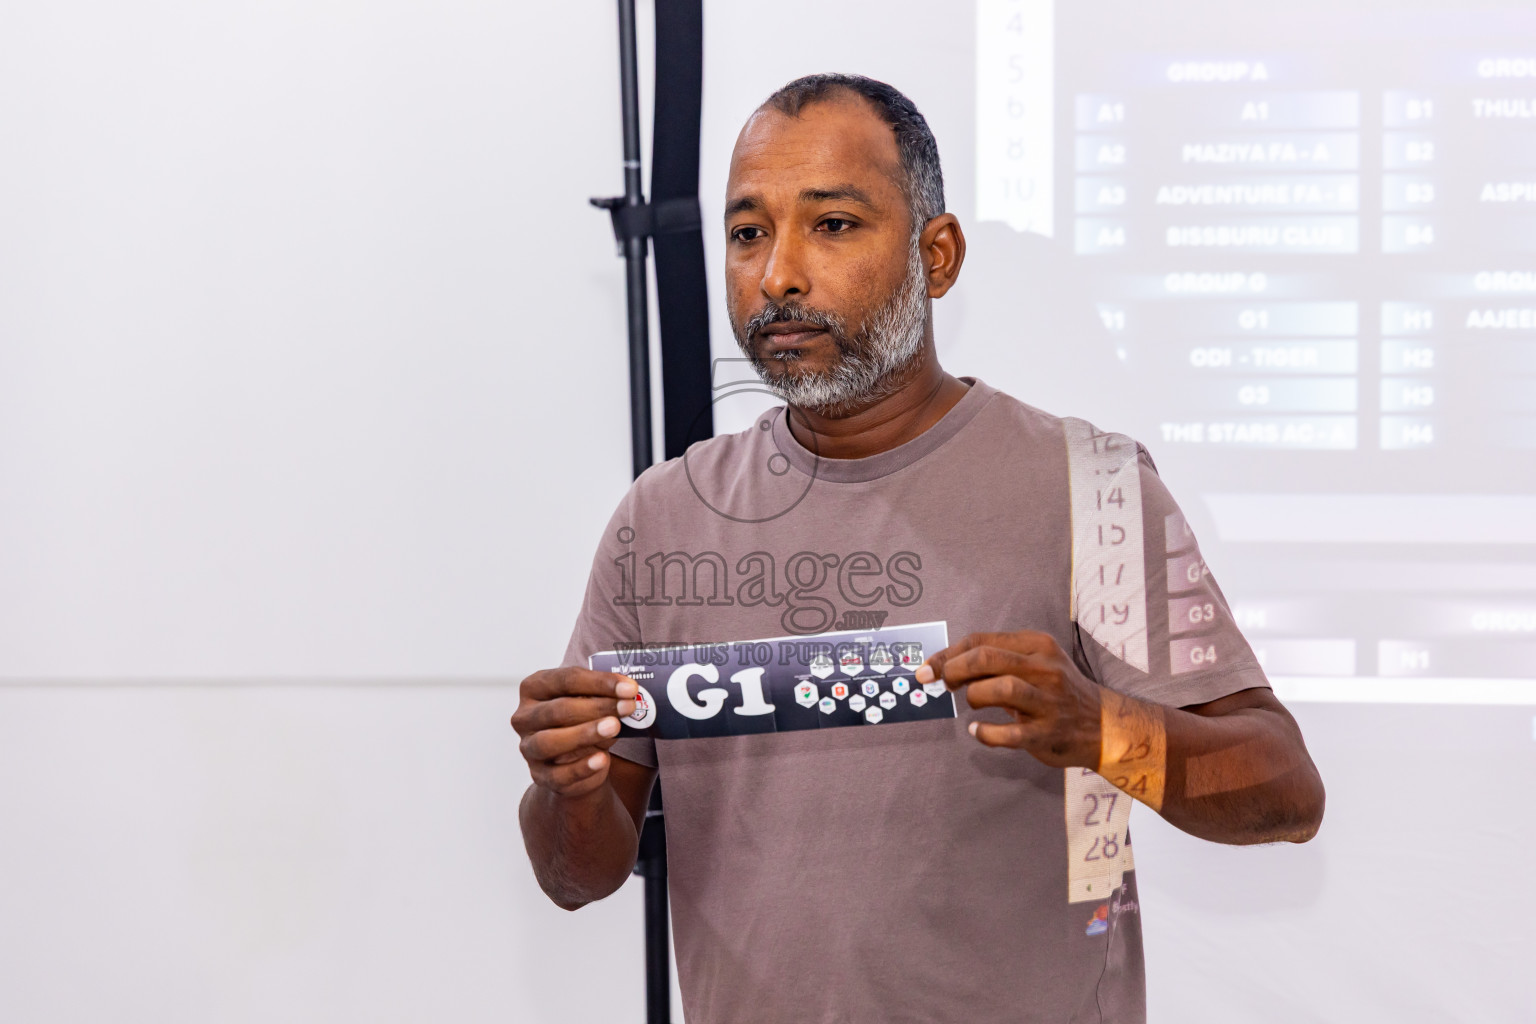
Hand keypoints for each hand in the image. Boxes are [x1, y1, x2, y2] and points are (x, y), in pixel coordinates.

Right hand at [512, 667, 637, 798]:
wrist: (575, 762)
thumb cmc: (583, 721)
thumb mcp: (590, 702)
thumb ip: (602, 696)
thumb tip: (628, 694)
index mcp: (534, 688)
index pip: (565, 680)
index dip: (600, 682)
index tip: (629, 687)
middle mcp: (524, 717)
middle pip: (558, 709)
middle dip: (597, 707)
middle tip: (627, 707)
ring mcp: (528, 748)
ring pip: (550, 741)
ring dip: (585, 734)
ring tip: (614, 728)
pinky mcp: (539, 776)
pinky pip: (558, 774)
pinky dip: (582, 767)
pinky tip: (603, 760)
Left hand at [915, 630, 1102, 767]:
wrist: (1102, 725)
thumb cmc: (1057, 691)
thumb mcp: (1035, 663)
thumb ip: (997, 661)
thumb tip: (947, 666)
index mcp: (1037, 645)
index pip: (981, 640)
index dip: (948, 654)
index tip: (929, 668)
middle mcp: (1045, 669)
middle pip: (986, 658)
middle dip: (954, 669)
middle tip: (944, 684)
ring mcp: (1048, 701)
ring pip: (1000, 688)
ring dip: (974, 697)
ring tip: (971, 705)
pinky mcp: (1047, 732)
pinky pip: (1009, 732)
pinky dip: (986, 733)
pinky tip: (977, 731)